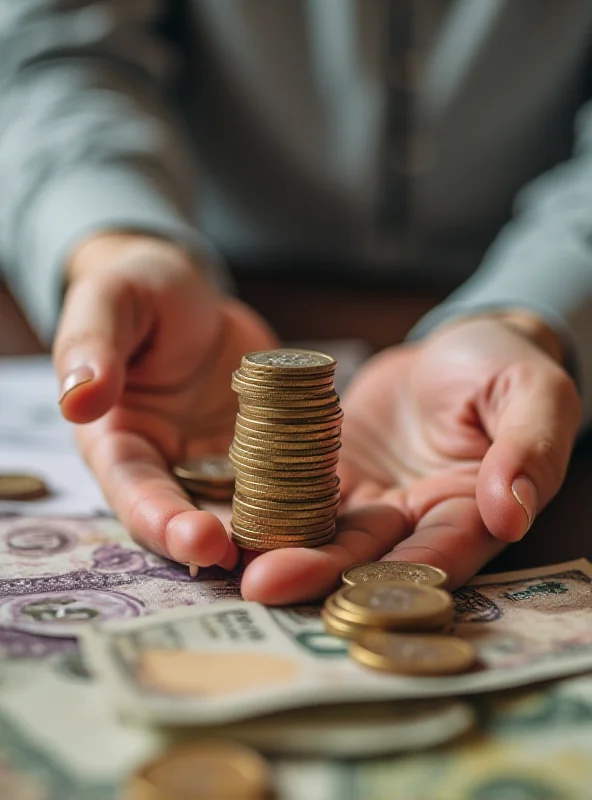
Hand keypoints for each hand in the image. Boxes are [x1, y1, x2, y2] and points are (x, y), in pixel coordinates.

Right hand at [55, 233, 277, 569]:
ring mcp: (215, 465)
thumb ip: (92, 346)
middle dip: (226, 547)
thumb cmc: (139, 290)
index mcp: (117, 440)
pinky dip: (302, 498)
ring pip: (240, 512)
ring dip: (270, 536)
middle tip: (265, 568)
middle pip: (190, 518)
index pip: (134, 491)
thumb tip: (79, 399)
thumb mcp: (111, 301)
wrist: (190, 295)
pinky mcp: (258, 455)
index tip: (199, 541)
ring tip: (308, 552)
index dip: (163, 521)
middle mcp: (167, 466)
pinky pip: (281, 480)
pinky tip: (337, 507)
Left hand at [241, 315, 580, 602]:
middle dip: (317, 573)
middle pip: (368, 557)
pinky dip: (269, 507)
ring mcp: (371, 503)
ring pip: (326, 535)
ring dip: (282, 549)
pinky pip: (300, 495)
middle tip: (262, 585)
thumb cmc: (502, 366)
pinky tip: (229, 516)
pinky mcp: (334, 477)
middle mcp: (416, 522)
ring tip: (232, 560)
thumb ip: (529, 448)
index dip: (400, 574)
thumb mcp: (534, 394)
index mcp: (473, 512)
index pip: (441, 553)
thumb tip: (511, 510)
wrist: (452, 346)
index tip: (357, 588)